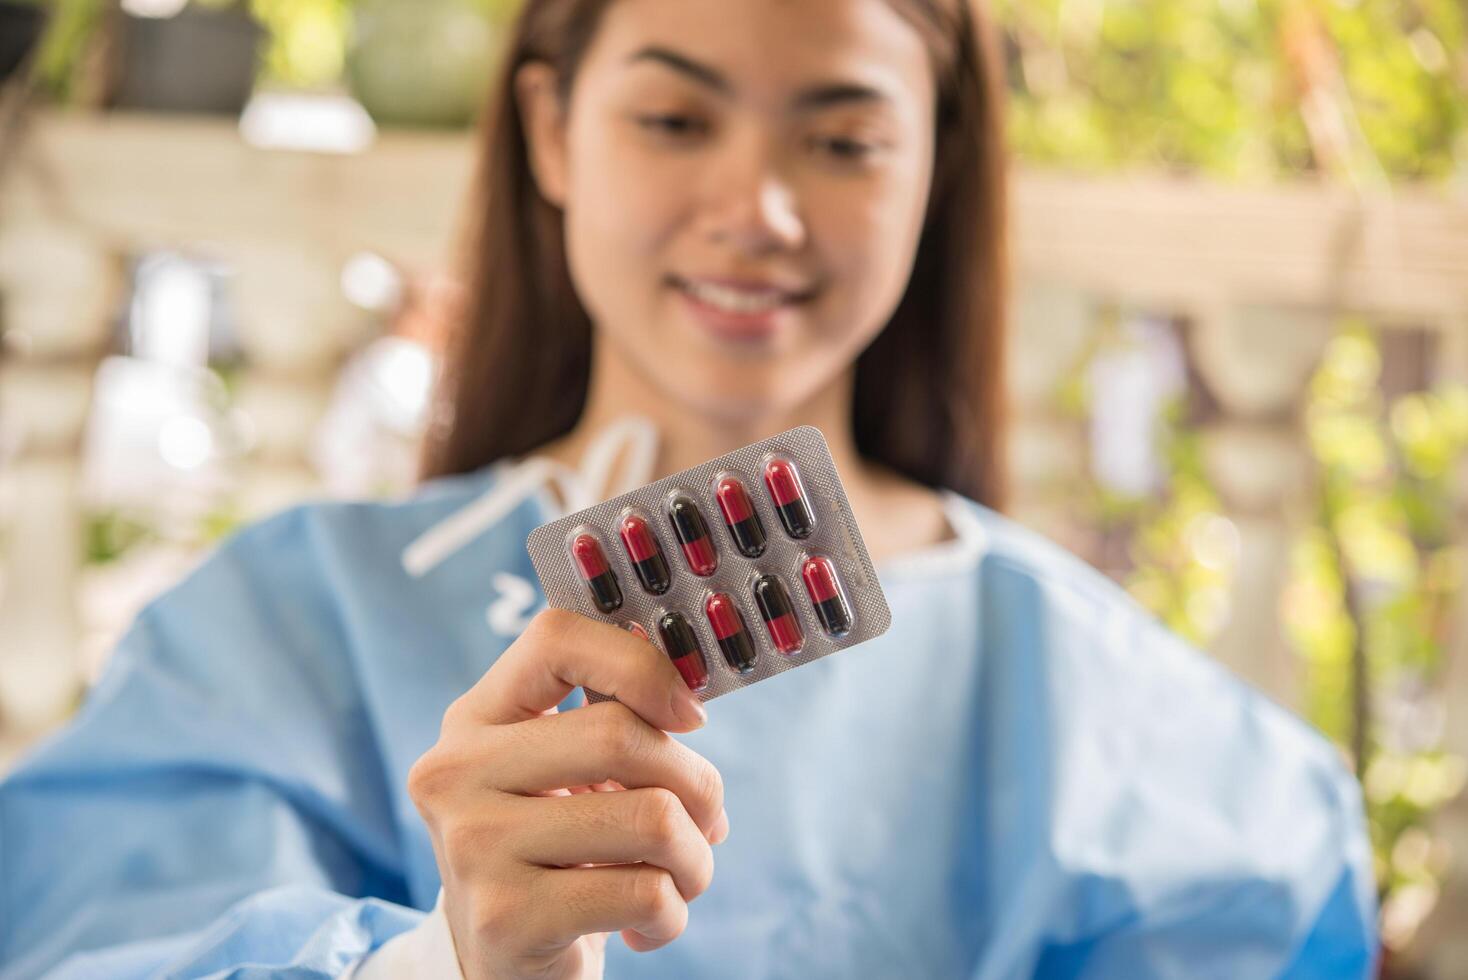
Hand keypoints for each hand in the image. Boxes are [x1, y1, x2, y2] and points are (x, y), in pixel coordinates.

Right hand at [408, 609, 727, 979]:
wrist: (500, 968)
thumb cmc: (555, 854)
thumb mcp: (560, 775)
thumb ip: (609, 722)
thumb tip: (690, 703)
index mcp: (474, 720)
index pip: (556, 639)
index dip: (641, 665)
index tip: (688, 714)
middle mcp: (456, 774)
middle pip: (620, 736)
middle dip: (697, 785)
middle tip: (705, 822)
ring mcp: (474, 846)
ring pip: (652, 818)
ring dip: (695, 857)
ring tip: (678, 877)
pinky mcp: (506, 919)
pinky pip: (645, 893)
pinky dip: (671, 914)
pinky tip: (641, 925)